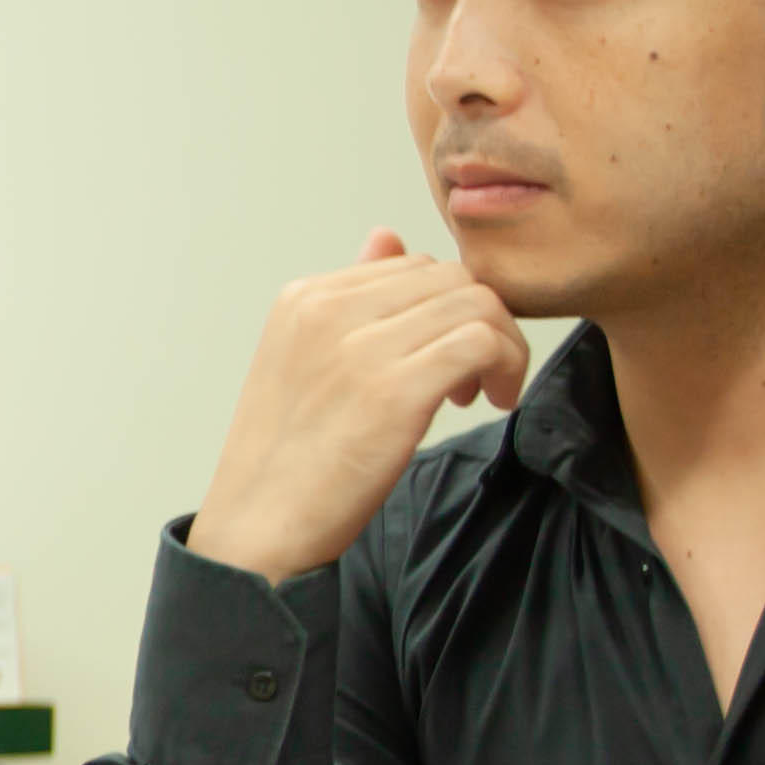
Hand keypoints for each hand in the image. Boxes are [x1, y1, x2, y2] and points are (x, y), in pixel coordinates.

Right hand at [184, 229, 532, 584]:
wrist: (259, 527)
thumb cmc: (286, 458)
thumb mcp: (304, 360)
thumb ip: (351, 298)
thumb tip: (387, 237)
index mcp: (304, 298)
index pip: (411, 264)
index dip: (445, 307)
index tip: (447, 358)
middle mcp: (329, 310)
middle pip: (449, 277)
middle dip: (481, 319)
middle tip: (478, 377)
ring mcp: (360, 348)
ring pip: (475, 303)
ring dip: (501, 345)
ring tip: (485, 392)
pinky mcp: (394, 390)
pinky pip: (482, 343)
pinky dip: (505, 366)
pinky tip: (491, 403)